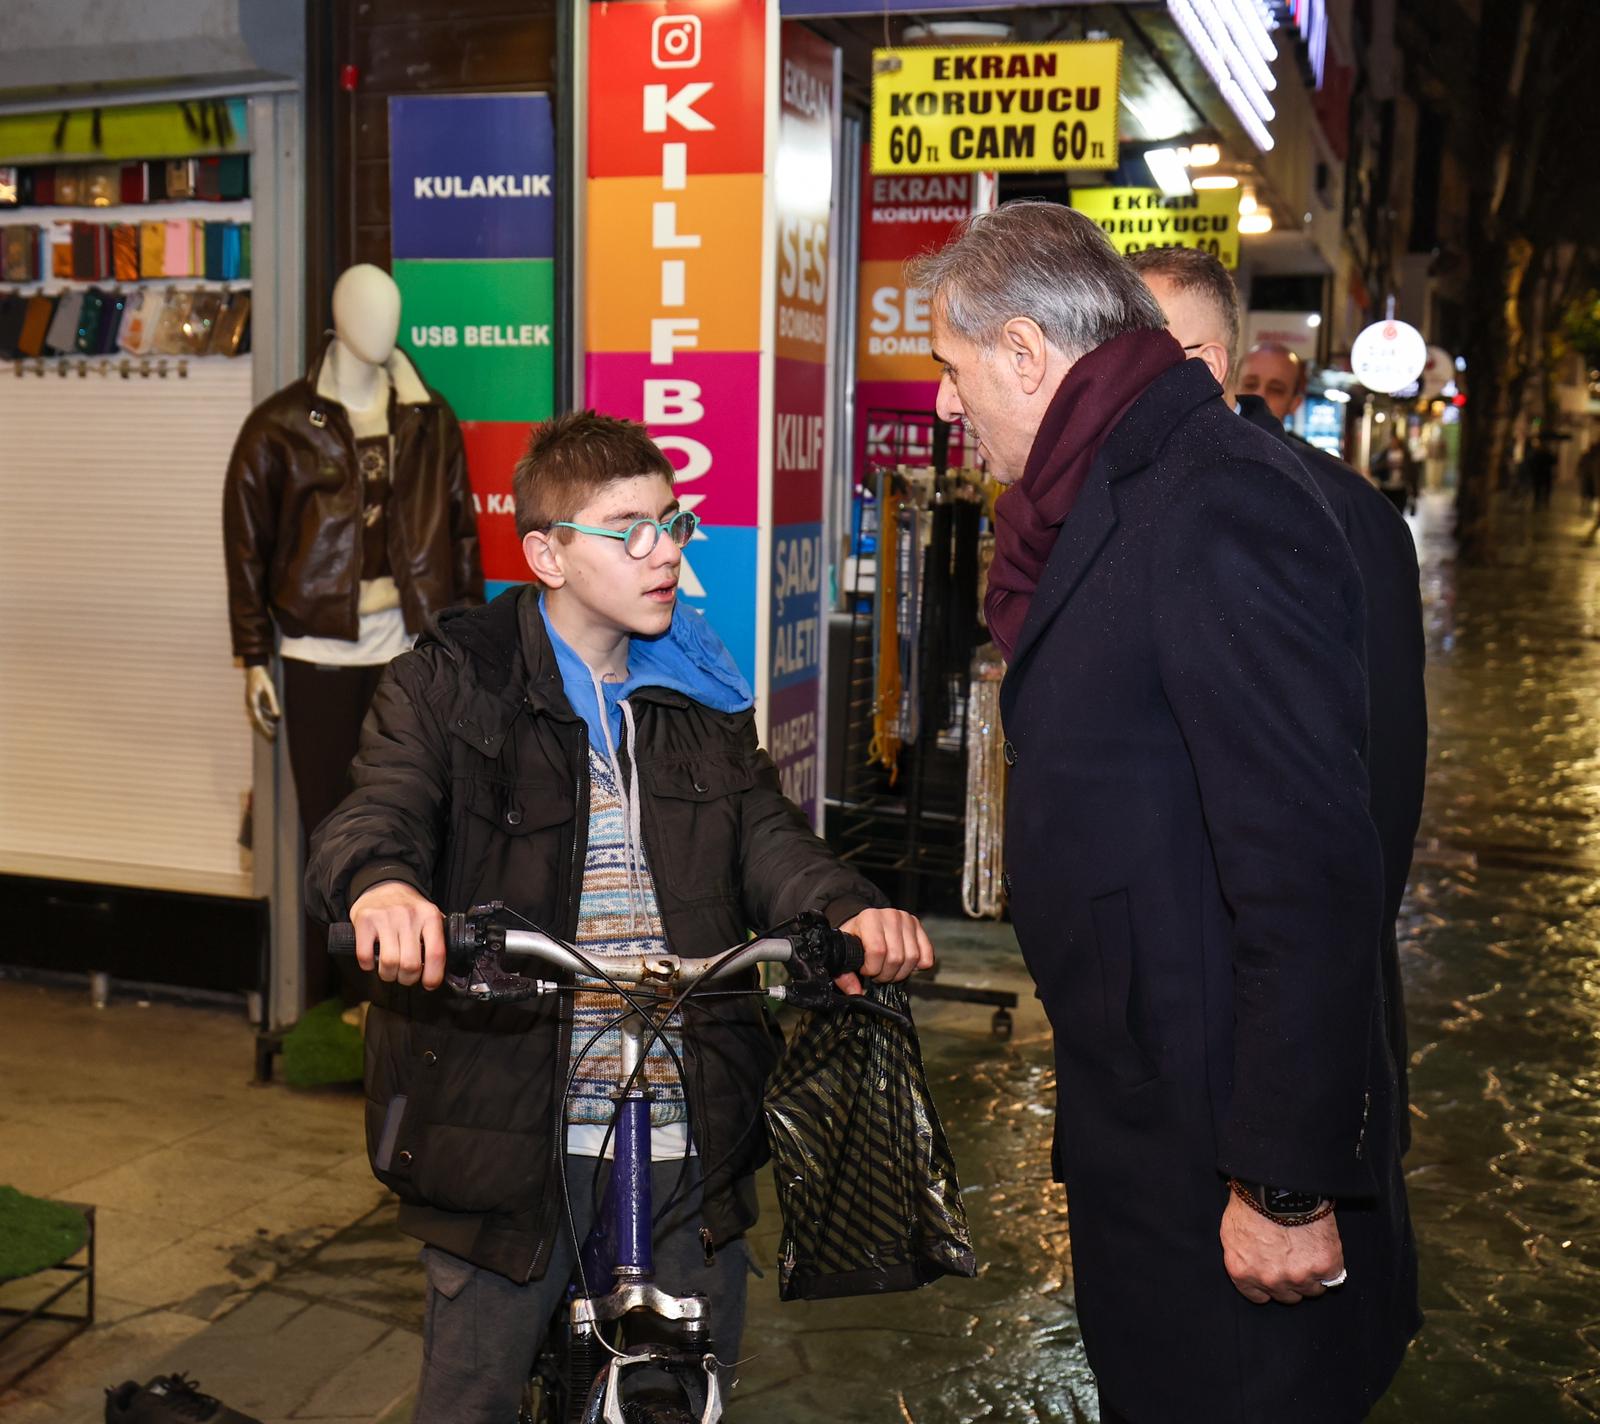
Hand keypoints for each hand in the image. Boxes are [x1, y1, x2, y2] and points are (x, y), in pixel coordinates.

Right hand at [245, 665, 280, 739]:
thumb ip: (273, 703)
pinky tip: (273, 722)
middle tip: (273, 740)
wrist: (253, 668)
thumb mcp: (270, 690)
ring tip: (273, 734)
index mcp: (252, 703)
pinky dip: (265, 719)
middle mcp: (249, 705)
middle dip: (264, 732)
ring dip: (264, 726)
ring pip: (256, 720)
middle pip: (256, 723)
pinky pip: (258, 714)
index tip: (272, 737)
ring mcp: (250, 704)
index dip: (265, 730)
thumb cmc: (262, 678)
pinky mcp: (253, 702)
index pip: (259, 721)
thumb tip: (277, 717)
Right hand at [349, 880, 445, 989]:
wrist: (382, 884)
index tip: (429, 984)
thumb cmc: (408, 908)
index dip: (433, 976)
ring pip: (389, 963)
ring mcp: (386, 918)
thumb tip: (444, 970)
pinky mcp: (365, 921)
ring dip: (388, 975)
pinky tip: (372, 961)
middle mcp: (409, 916)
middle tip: (405, 976)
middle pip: (410, 964)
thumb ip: (437, 938)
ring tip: (390, 971)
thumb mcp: (429, 915)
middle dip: (407, 979)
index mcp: (430, 916)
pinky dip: (368, 965)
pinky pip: (365, 956)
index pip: (436, 953)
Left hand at [834, 908, 934, 995]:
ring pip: (912, 958)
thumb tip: (855, 992)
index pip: (877, 951)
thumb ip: (844, 975)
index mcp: (869, 918)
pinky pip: (927, 953)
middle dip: (886, 974)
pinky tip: (905, 965)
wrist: (866, 922)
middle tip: (878, 974)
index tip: (866, 970)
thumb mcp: (844, 953)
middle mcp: (890, 916)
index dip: (872, 969)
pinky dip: (918, 966)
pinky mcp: (918, 926)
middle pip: (896, 957)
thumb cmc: (856, 937)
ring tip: (889, 970)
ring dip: (901, 972)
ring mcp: (906, 919)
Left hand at [1220, 1191, 1343, 1304]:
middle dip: (1291, 1280)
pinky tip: (1323, 1245)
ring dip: (1313, 1274)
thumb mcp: (1232, 1230)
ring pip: (1313, 1289)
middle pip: (1288, 1296)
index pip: (1259, 1296)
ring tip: (1309, 1248)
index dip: (1269, 1285)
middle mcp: (1270, 1280)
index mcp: (1243, 1272)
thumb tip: (1252, 1260)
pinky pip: (1333, 1276)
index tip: (1275, 1275)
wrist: (1276, 1184)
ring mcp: (1299, 1276)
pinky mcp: (1324, 1267)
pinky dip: (1331, 1263)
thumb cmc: (1251, 1201)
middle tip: (1295, 1257)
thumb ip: (1243, 1255)